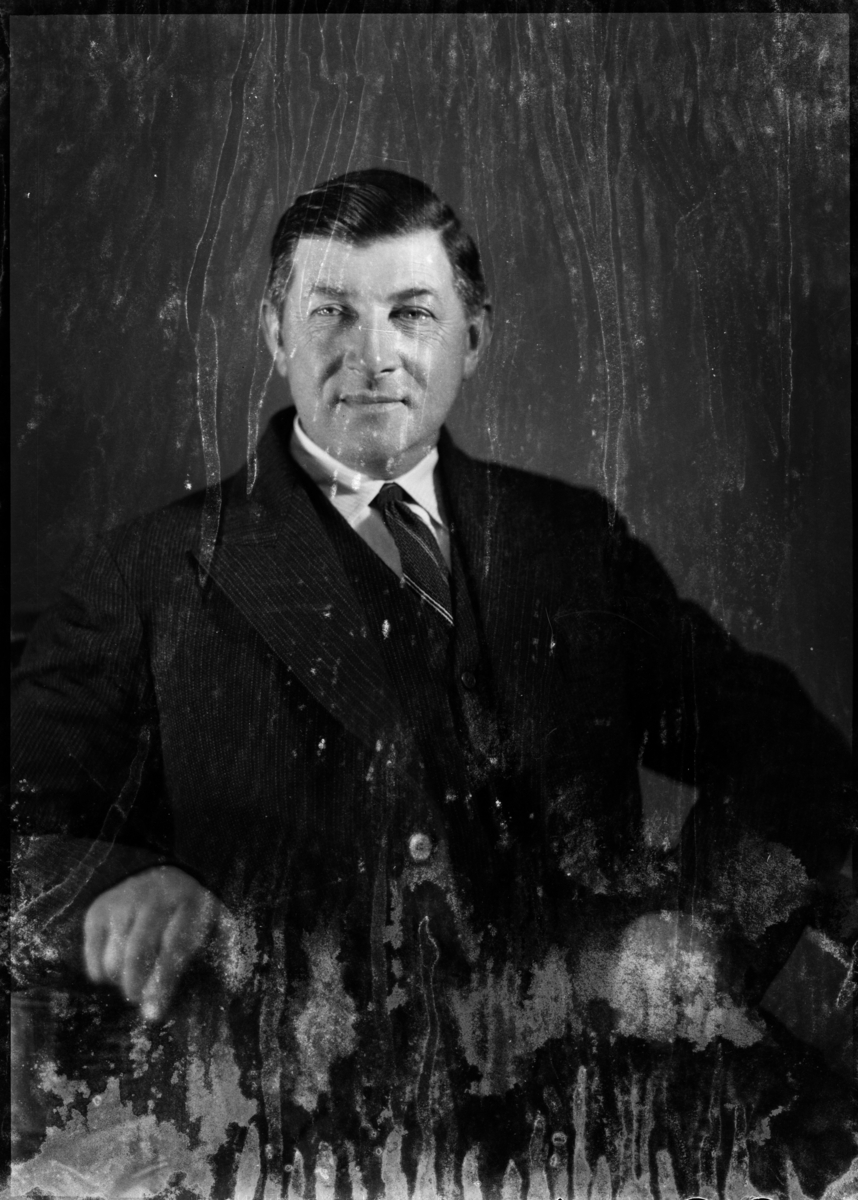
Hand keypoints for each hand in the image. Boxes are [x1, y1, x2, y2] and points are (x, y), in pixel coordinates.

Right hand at [83, 866, 223, 1021]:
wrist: (158, 873)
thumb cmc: (191, 912)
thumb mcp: (217, 923)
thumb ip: (227, 952)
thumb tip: (234, 986)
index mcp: (188, 904)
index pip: (173, 949)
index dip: (162, 985)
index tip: (153, 1015)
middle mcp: (152, 899)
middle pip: (137, 954)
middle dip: (136, 987)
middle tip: (138, 999)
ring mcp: (122, 902)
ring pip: (113, 958)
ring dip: (120, 979)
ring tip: (132, 980)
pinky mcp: (99, 910)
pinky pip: (92, 954)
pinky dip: (101, 971)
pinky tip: (116, 968)